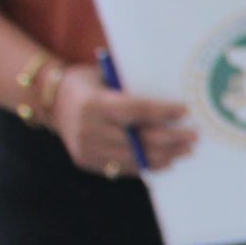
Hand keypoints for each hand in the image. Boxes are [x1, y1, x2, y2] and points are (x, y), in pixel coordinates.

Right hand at [49, 62, 195, 176]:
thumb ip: (131, 89)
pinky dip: (148, 165)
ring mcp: (86, 148)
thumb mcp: (105, 77)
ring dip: (165, 156)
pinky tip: (166, 161)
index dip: (163, 112)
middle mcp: (88, 128)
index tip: (185, 111)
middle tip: (194, 137)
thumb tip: (172, 97)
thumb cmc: (88, 83)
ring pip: (135, 158)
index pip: (136, 110)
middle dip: (172, 140)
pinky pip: (124, 167)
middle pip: (140, 139)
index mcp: (93, 103)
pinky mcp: (87, 161)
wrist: (51, 101)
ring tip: (185, 152)